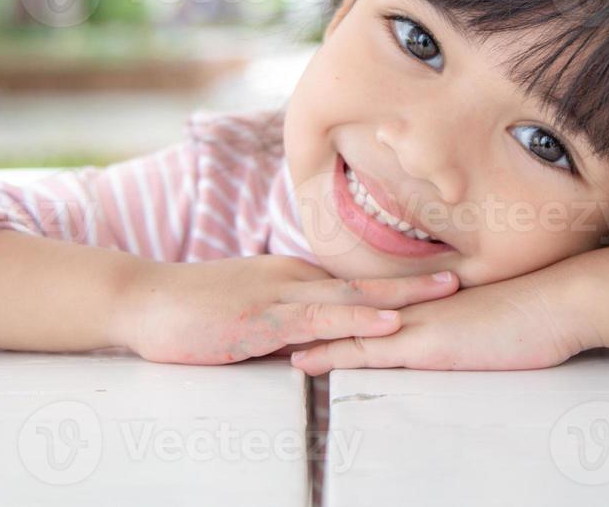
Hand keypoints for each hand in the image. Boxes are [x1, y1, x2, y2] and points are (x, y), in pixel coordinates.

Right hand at [108, 255, 459, 364]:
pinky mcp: (261, 320)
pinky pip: (317, 320)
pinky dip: (357, 320)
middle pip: (367, 278)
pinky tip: (387, 322)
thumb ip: (284, 315)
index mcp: (291, 275)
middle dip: (417, 278)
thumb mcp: (247, 306)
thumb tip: (315, 335)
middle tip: (466, 273)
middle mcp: (292, 278)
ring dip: (402, 294)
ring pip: (352, 294)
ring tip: (446, 292)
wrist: (142, 299)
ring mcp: (278, 296)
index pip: (356, 276)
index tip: (442, 276)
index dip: (400, 278)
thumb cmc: (190, 306)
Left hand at [289, 265, 590, 374]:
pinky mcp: (427, 345)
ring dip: (307, 334)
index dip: (333, 304)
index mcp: (427, 300)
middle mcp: (414, 307)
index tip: (299, 307)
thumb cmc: (540, 310)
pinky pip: (370, 351)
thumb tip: (460, 327)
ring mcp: (418, 323)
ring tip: (265, 340)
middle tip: (263, 319)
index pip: (369, 301)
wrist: (562, 302)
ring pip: (348, 328)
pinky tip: (307, 360)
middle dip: (306, 316)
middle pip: (347, 310)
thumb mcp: (493, 314)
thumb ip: (468, 319)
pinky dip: (335, 354)